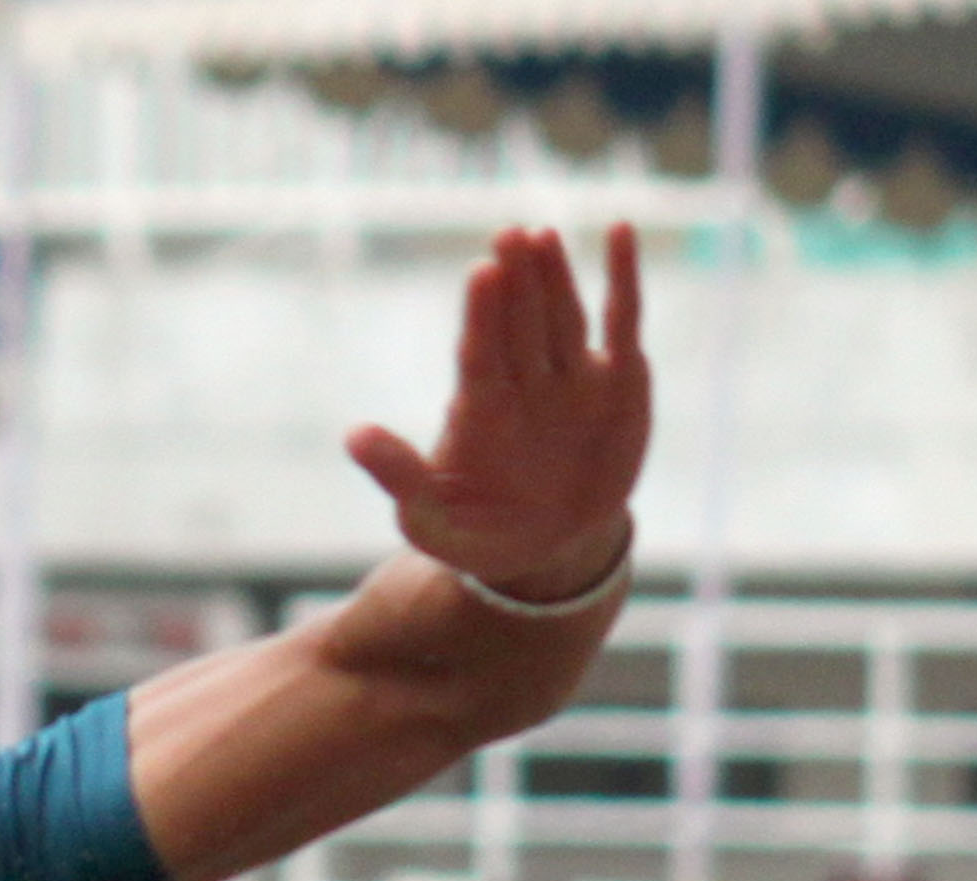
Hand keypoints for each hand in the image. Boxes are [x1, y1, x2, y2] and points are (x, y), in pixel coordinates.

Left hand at [348, 223, 648, 602]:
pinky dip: (623, 279)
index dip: (483, 315)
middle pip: (520, 324)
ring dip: (556, 276)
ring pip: (563, 317)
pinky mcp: (619, 383)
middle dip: (517, 282)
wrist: (550, 550)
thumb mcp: (431, 519)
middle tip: (510, 237)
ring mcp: (571, 379)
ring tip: (544, 236)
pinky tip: (619, 232)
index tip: (482, 274)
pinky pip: (622, 324)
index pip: (480, 353)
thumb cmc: (481, 533)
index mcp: (479, 407)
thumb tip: (353, 437)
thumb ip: (399, 477)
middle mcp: (524, 381)